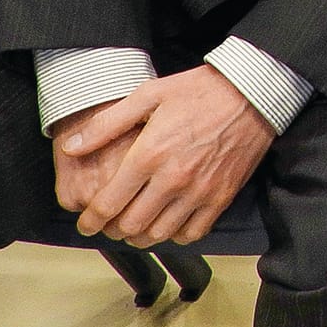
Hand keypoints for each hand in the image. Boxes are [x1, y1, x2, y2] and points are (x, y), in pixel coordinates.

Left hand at [63, 66, 274, 246]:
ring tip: (136, 226)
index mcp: (150, 154)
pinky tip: (169, 223)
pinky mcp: (221, 196)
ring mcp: (199, 191)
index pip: (108, 204)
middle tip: (111, 223)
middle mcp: (173, 179)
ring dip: (141, 236)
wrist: (253, 93)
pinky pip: (192, 233)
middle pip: (130, 226)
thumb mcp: (149, 95)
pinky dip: (175, 235)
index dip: (90, 220)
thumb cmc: (200, 90)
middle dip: (113, 229)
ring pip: (159, 234)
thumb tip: (72, 147)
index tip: (86, 223)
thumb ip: (107, 124)